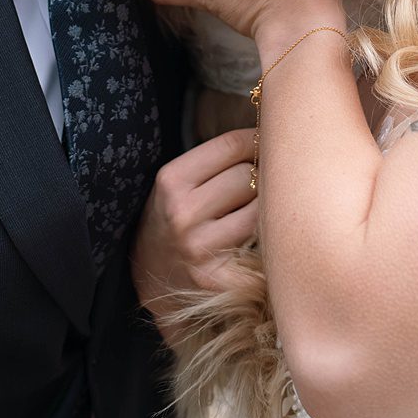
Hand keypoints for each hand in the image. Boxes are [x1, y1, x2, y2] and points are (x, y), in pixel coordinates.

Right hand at [131, 128, 257, 347]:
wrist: (150, 275)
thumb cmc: (172, 218)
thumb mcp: (177, 182)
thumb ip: (214, 160)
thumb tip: (267, 135)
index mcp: (172, 181)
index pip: (230, 146)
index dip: (254, 139)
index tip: (265, 140)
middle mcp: (183, 214)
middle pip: (249, 178)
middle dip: (258, 177)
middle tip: (257, 183)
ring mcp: (200, 250)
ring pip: (260, 213)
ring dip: (265, 210)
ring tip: (255, 212)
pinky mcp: (217, 281)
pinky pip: (262, 253)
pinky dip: (267, 246)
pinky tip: (260, 244)